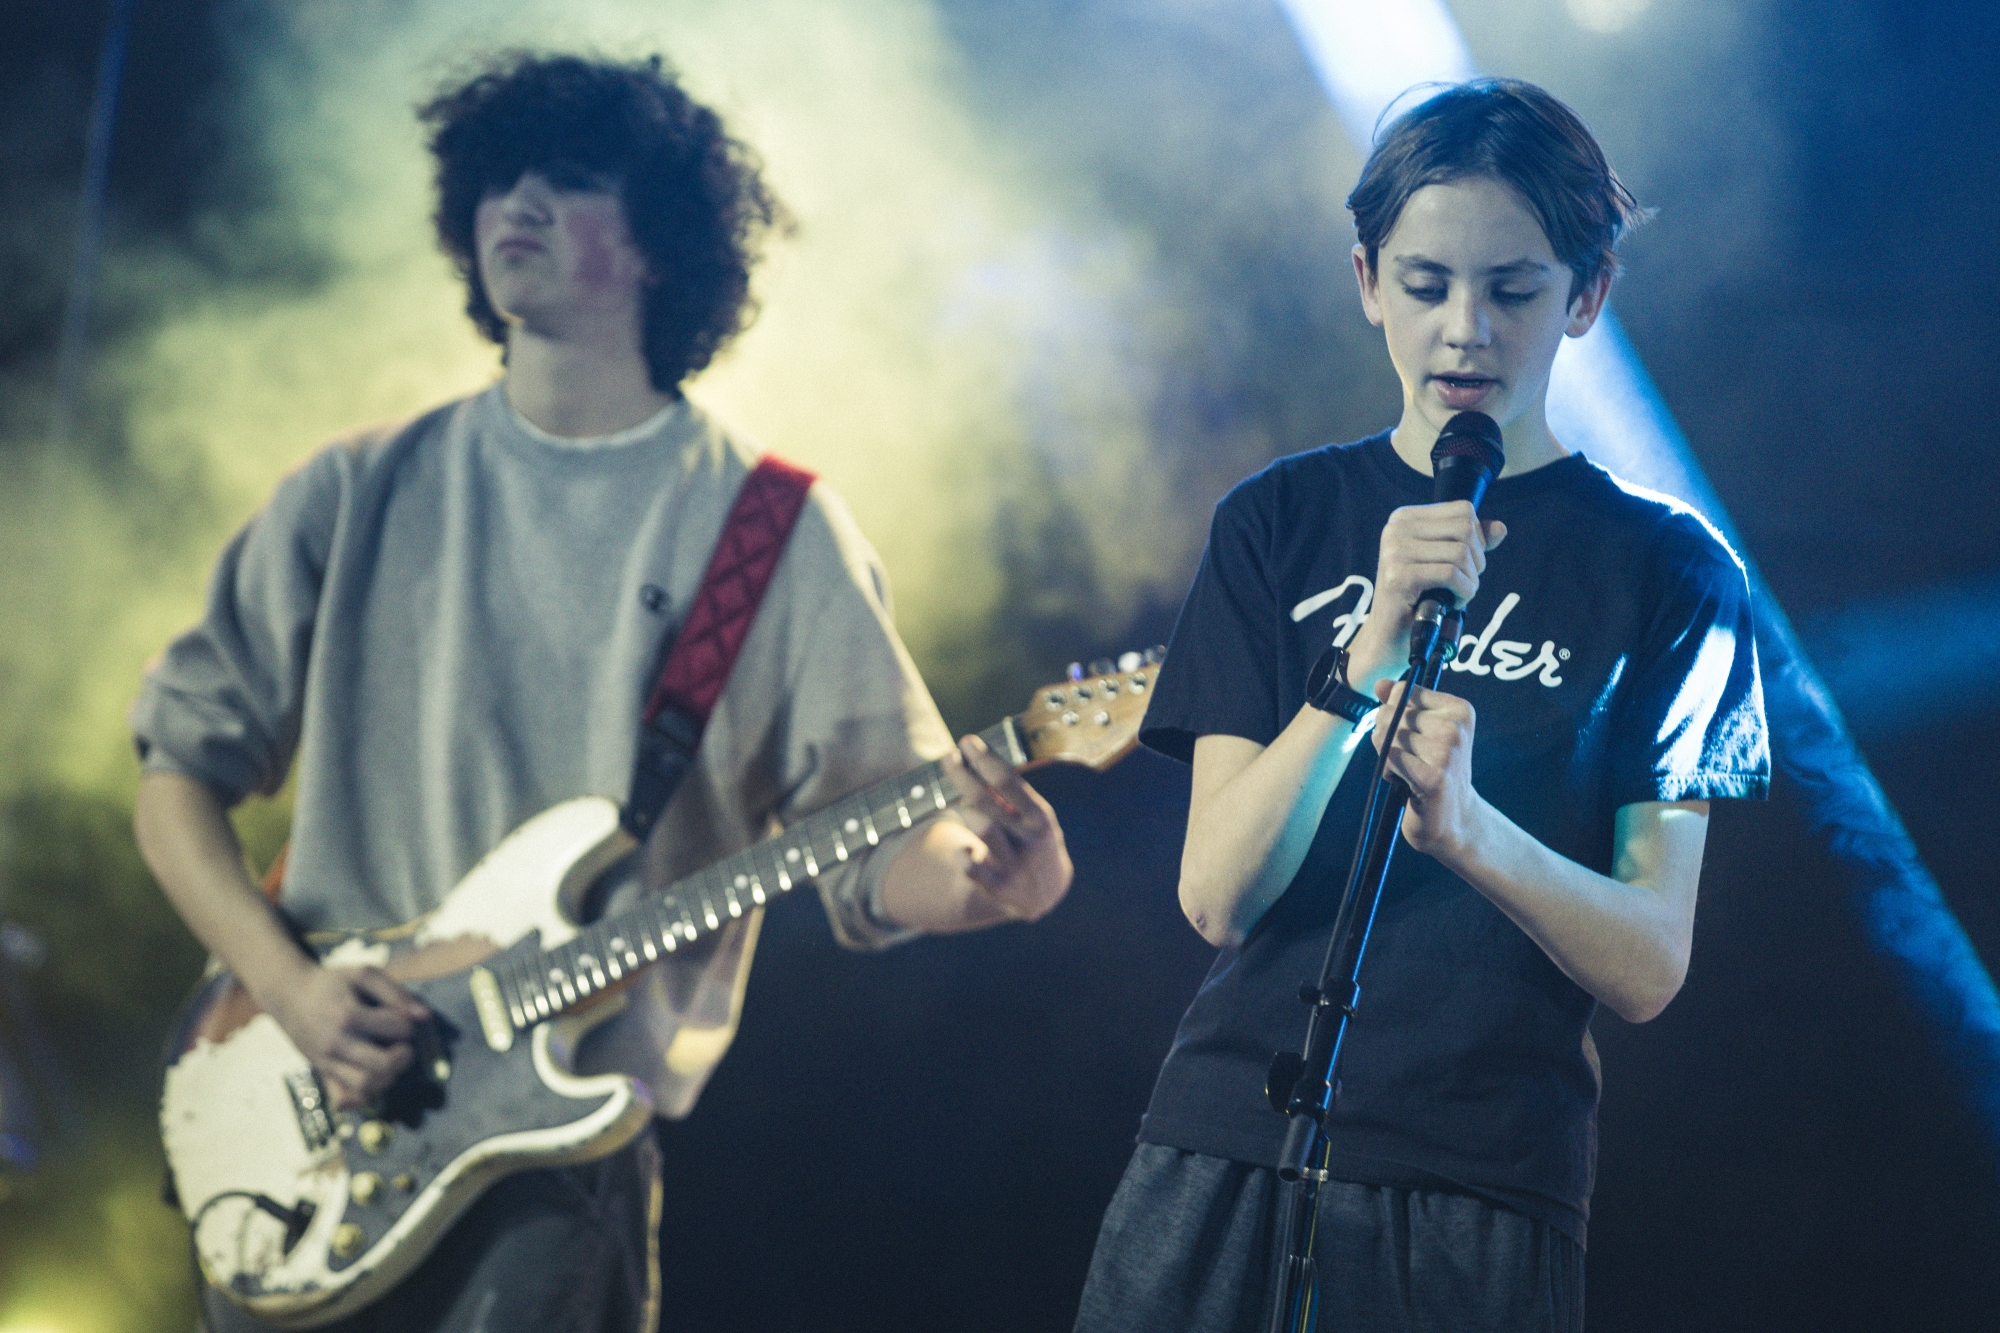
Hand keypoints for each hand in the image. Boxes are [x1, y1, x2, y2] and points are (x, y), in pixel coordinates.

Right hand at [261, 962, 429, 1109]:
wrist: (290, 997)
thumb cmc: (333, 983)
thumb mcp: (364, 974)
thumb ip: (396, 993)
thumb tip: (425, 1016)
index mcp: (349, 1016)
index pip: (398, 1029)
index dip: (409, 1023)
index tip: (403, 1017)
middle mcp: (336, 1044)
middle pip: (384, 1066)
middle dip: (405, 1056)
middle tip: (403, 1045)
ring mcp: (327, 1062)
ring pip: (366, 1087)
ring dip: (388, 1077)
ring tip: (389, 1059)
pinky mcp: (323, 1074)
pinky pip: (344, 1100)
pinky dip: (364, 1096)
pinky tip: (373, 1077)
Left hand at [941, 735, 1072, 921]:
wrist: (1046, 894)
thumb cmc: (1033, 840)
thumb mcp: (1033, 817)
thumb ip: (1010, 795)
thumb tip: (975, 762)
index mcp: (1040, 818)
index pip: (1008, 782)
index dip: (985, 760)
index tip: (967, 741)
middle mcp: (1030, 841)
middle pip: (987, 802)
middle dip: (964, 776)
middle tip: (948, 756)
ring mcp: (1015, 865)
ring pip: (982, 829)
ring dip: (968, 812)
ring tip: (967, 807)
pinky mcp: (999, 888)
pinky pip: (972, 870)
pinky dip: (964, 856)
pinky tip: (965, 850)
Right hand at [1347, 501, 1505, 688]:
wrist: (1388, 638)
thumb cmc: (1418, 600)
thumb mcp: (1446, 564)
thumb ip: (1471, 543)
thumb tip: (1500, 529)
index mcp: (1405, 518)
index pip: (1463, 510)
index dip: (1476, 539)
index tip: (1462, 565)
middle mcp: (1396, 528)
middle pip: (1465, 529)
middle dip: (1476, 561)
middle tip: (1461, 584)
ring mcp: (1395, 551)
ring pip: (1461, 553)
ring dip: (1470, 581)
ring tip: (1456, 596)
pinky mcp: (1400, 576)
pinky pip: (1452, 575)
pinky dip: (1463, 592)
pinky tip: (1452, 604)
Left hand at [1372, 678, 1486, 863]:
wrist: (1452, 817)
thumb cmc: (1433, 769)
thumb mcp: (1421, 730)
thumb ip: (1401, 703)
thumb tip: (1380, 683)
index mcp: (1459, 709)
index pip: (1403, 691)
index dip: (1394, 713)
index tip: (1412, 735)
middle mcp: (1456, 727)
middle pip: (1391, 713)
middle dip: (1387, 736)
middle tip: (1408, 758)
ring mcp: (1446, 752)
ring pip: (1387, 736)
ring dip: (1387, 756)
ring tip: (1408, 770)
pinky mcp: (1433, 777)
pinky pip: (1389, 758)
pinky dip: (1388, 771)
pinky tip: (1404, 782)